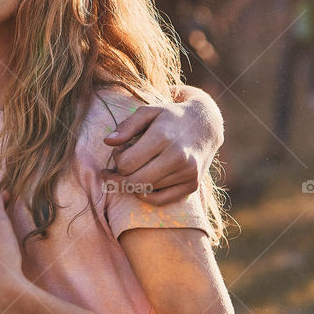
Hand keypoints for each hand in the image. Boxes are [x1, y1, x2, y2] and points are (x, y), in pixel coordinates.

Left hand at [101, 87, 222, 205]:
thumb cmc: (170, 117)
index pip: (125, 164)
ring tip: (135, 167)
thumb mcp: (148, 112)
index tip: (120, 150)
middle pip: (134, 181)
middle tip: (115, 168)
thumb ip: (126, 126)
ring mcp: (187, 173)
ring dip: (133, 182)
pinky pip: (160, 201)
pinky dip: (146, 195)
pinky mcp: (192, 185)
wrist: (206, 125)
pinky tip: (140, 184)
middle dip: (118, 177)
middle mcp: (178, 157)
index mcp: (163, 137)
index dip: (116, 158)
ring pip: (145, 190)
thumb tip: (107, 142)